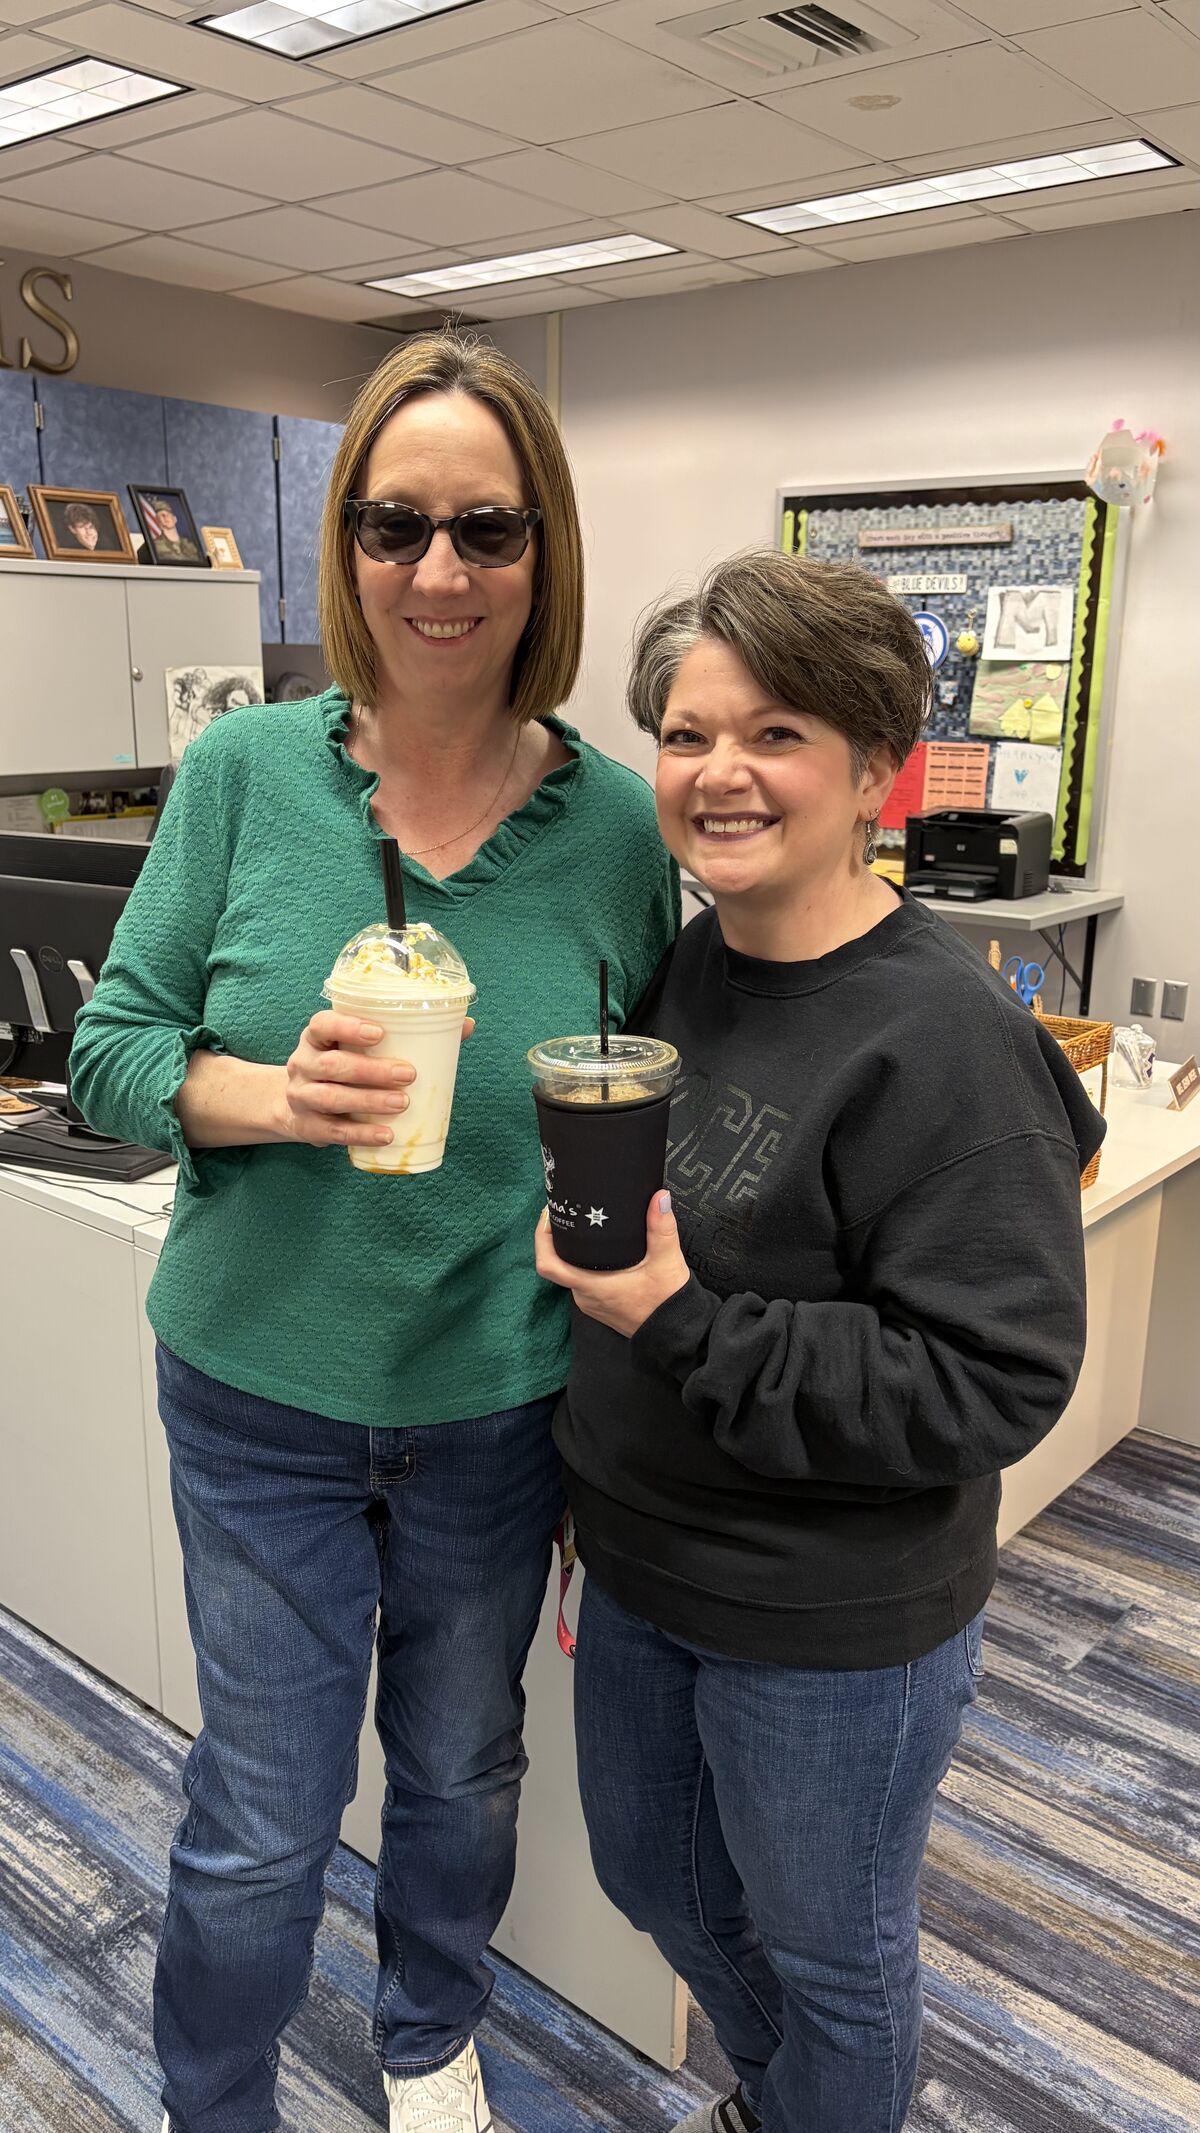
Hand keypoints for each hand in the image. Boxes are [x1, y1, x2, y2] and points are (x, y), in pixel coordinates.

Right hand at [277, 1010, 473, 1150]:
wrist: (297, 1107)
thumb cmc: (343, 1068)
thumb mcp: (358, 1048)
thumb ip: (408, 1035)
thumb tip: (465, 1025)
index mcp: (316, 1038)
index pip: (322, 1024)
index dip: (347, 1026)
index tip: (379, 1032)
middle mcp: (303, 1064)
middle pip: (332, 1065)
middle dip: (371, 1070)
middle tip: (408, 1074)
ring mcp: (301, 1097)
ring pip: (331, 1099)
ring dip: (369, 1101)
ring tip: (401, 1103)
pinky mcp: (307, 1127)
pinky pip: (334, 1132)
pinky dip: (362, 1134)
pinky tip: (386, 1135)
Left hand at [534, 1190, 688, 1337]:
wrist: (677, 1335)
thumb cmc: (668, 1303)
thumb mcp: (666, 1261)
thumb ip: (661, 1228)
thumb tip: (659, 1197)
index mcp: (591, 1286)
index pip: (548, 1264)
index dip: (542, 1237)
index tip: (550, 1214)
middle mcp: (585, 1296)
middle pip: (557, 1264)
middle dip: (558, 1237)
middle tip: (569, 1210)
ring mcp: (591, 1303)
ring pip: (571, 1272)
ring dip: (572, 1251)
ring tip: (583, 1224)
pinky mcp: (601, 1305)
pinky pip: (583, 1281)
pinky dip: (584, 1264)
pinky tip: (598, 1249)